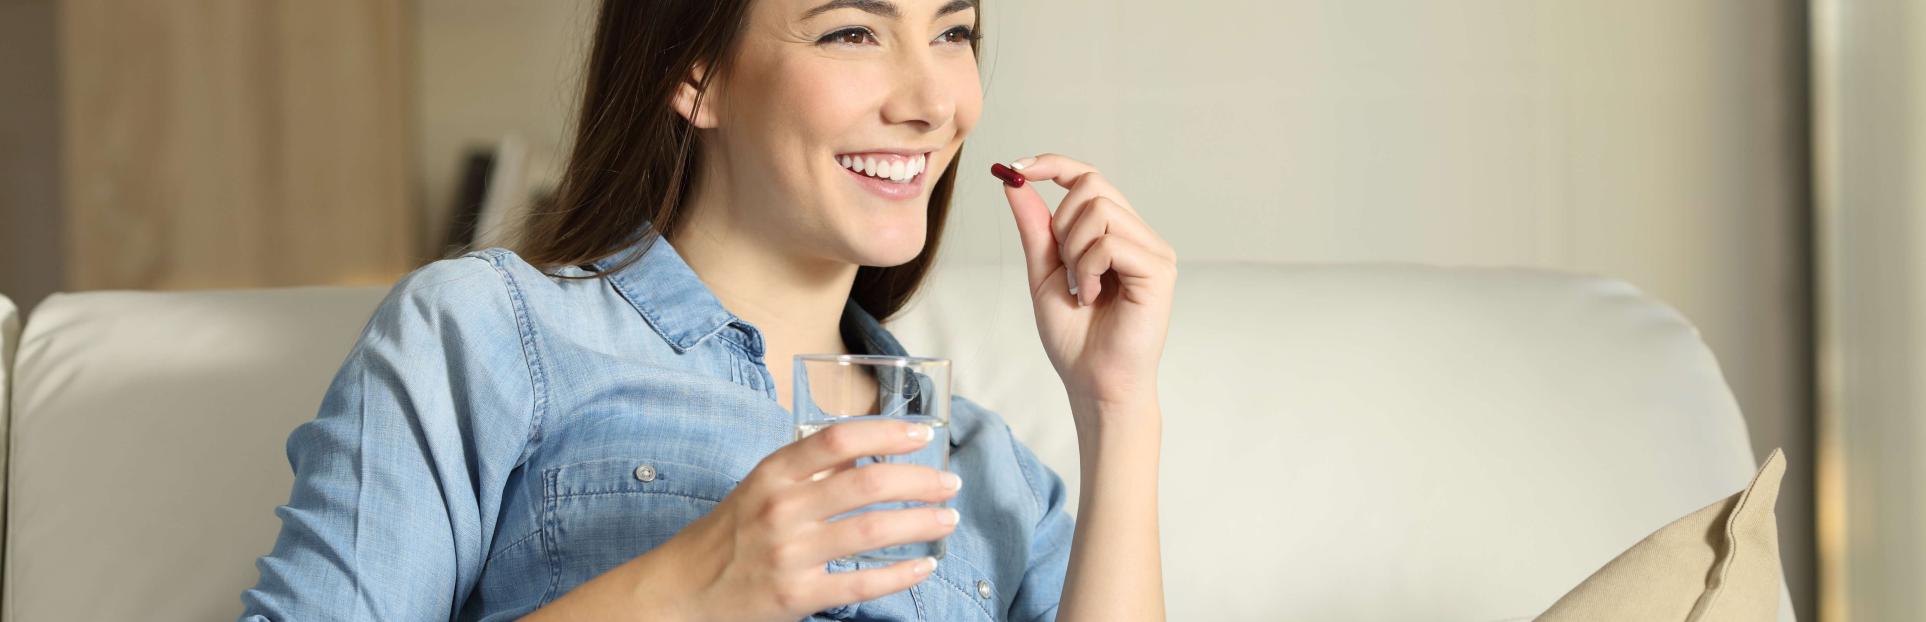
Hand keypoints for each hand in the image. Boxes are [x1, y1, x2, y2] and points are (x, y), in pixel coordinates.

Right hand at [644, 419, 961, 620]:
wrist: (684, 591)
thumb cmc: (730, 534)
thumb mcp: (761, 488)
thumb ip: (810, 470)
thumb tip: (870, 452)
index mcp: (773, 474)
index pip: (837, 439)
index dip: (885, 432)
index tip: (920, 435)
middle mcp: (782, 509)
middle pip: (867, 483)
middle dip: (920, 480)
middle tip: (949, 483)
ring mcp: (790, 554)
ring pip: (873, 531)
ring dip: (921, 522)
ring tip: (947, 518)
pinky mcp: (796, 595)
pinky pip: (861, 584)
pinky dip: (901, 574)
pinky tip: (924, 564)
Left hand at [996, 154, 1177, 409]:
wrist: (1093, 382)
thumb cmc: (1074, 337)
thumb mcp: (1043, 272)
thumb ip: (1035, 228)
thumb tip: (1014, 182)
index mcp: (1114, 232)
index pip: (1088, 177)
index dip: (1053, 164)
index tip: (1015, 169)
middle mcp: (1139, 234)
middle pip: (1092, 185)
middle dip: (1062, 223)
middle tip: (1064, 269)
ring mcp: (1153, 250)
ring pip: (1100, 209)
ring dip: (1074, 250)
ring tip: (1080, 288)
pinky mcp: (1159, 269)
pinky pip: (1111, 242)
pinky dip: (1088, 268)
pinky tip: (1091, 296)